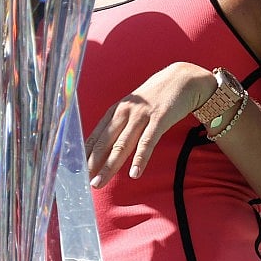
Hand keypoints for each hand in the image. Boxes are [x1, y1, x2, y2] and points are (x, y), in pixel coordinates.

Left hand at [85, 62, 212, 186]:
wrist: (183, 79)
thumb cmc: (156, 96)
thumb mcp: (134, 107)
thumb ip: (122, 124)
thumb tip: (109, 147)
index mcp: (116, 110)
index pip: (96, 135)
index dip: (86, 153)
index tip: (77, 170)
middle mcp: (125, 112)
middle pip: (105, 142)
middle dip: (93, 163)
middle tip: (85, 182)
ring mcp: (141, 115)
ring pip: (122, 144)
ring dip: (110, 165)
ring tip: (100, 181)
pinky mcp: (159, 119)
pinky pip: (148, 142)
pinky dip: (140, 158)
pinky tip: (134, 173)